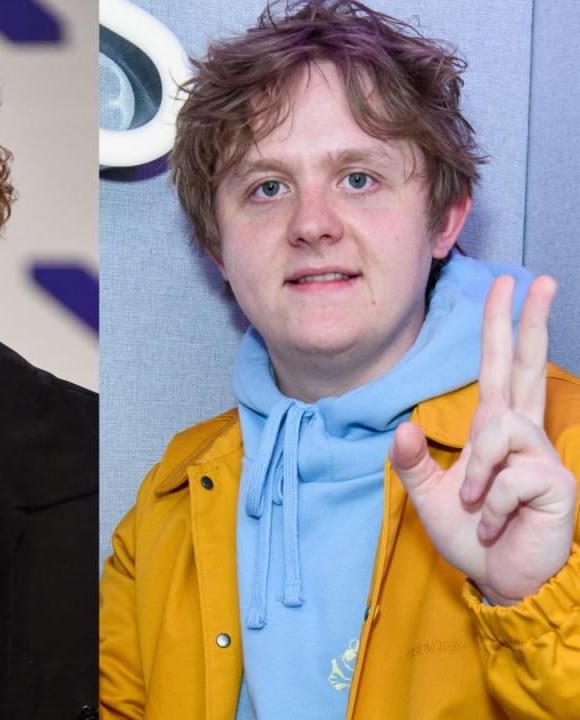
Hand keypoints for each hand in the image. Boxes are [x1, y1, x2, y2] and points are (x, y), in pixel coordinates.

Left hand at [390, 275, 576, 604]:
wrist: (499, 577)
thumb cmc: (471, 533)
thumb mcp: (428, 495)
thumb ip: (411, 462)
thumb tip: (402, 428)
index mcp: (493, 429)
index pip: (498, 367)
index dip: (502, 327)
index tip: (505, 285)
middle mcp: (520, 433)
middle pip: (526, 364)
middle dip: (531, 320)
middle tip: (540, 277)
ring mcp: (540, 455)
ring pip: (499, 429)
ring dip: (477, 474)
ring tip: (476, 506)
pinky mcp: (553, 482)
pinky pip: (505, 477)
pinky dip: (488, 506)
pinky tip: (496, 523)